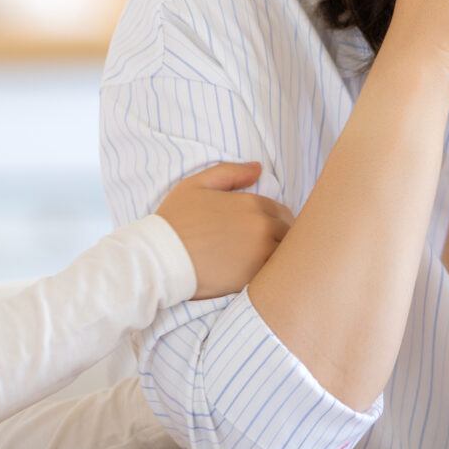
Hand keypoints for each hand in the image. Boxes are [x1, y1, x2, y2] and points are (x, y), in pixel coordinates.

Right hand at [153, 162, 296, 298]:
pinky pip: (274, 276)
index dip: (275, 220)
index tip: (263, 230)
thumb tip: (258, 169)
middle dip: (281, 238)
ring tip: (263, 263)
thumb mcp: (197, 184)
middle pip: (289, 233)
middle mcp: (263, 228)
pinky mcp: (253, 279)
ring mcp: (260, 255)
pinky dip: (271, 275)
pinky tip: (258, 277)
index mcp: (253, 204)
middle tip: (263, 248)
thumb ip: (231, 173)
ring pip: (285, 255)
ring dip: (279, 256)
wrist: (159, 259)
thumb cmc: (175, 220)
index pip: (282, 212)